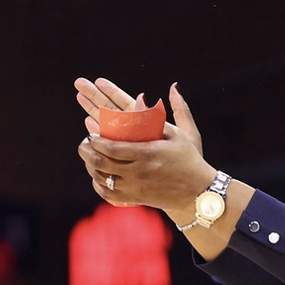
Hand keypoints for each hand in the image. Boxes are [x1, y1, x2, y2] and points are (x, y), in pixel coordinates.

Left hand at [75, 79, 213, 213]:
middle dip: (86, 151)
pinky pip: (108, 193)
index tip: (91, 134)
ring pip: (101, 178)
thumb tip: (173, 86)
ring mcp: (135, 187)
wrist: (199, 194)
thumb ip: (175, 110)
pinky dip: (98, 184)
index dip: (95, 140)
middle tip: (84, 144)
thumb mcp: (183, 133)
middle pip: (100, 162)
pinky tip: (98, 175)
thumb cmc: (190, 160)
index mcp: (147, 154)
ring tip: (89, 156)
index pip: (111, 147)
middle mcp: (138, 172)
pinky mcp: (135, 198)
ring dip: (90, 166)